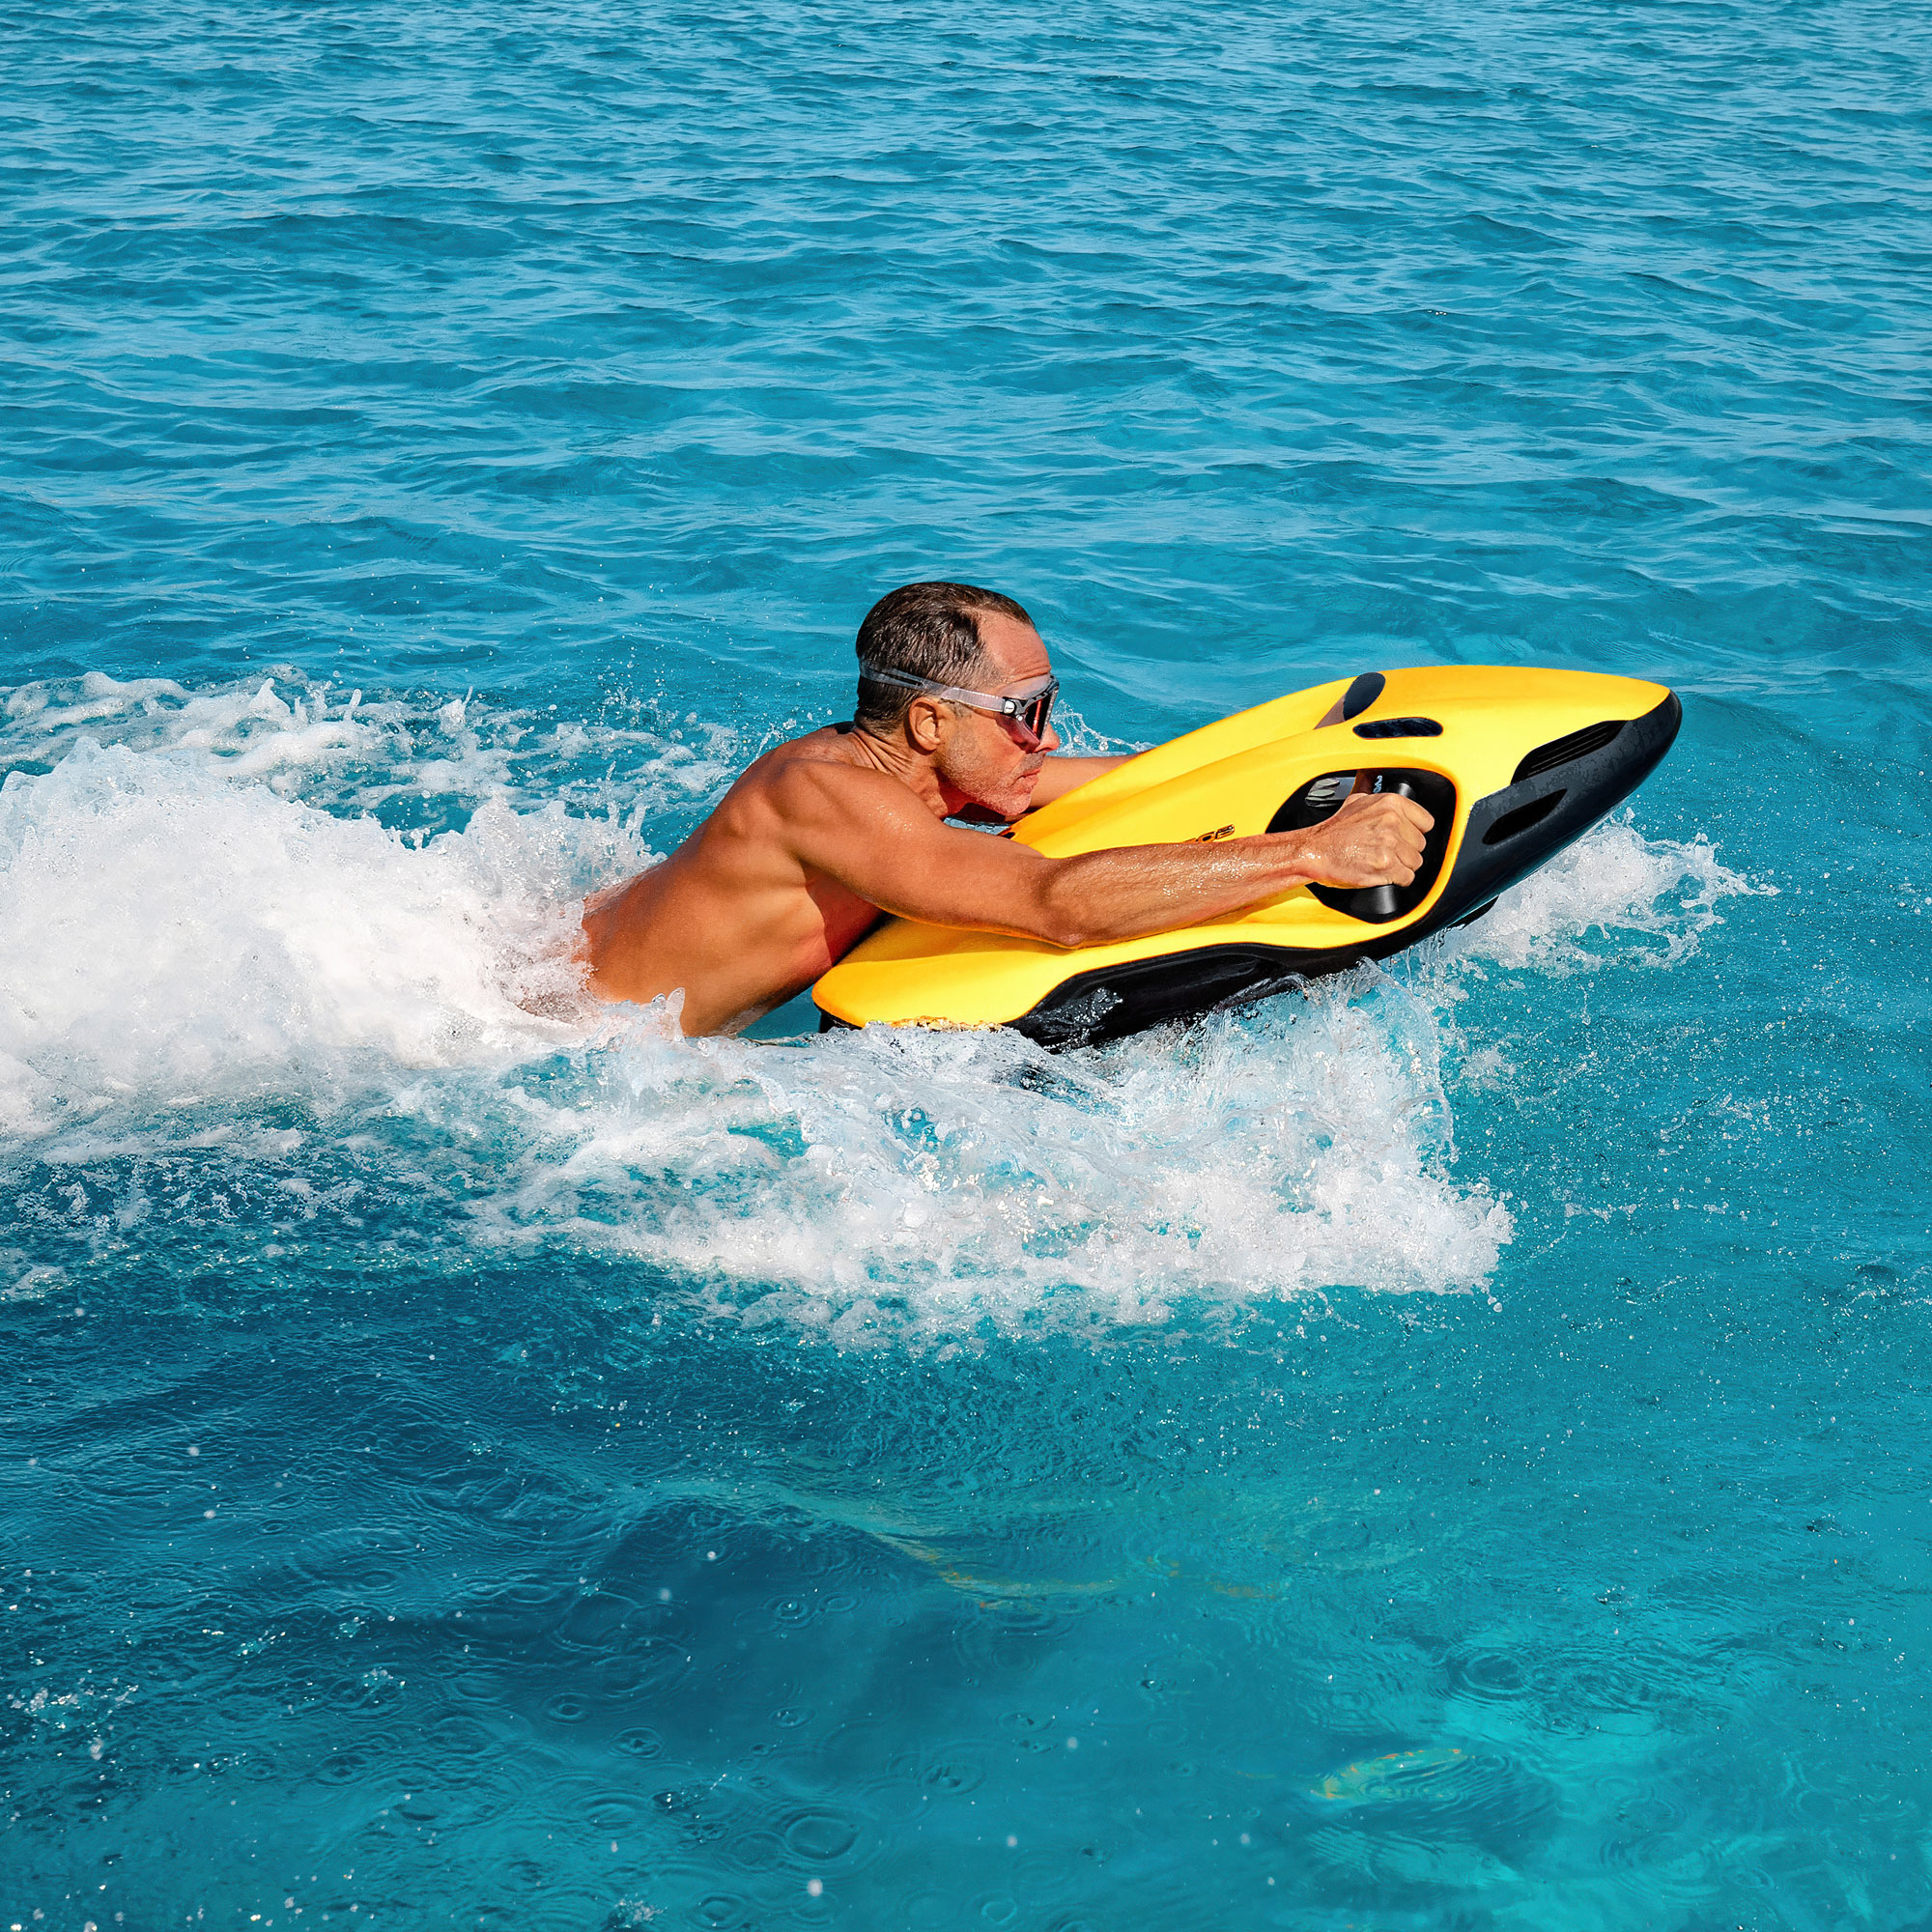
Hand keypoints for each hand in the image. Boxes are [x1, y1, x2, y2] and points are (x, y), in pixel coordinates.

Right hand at [1292, 790, 1432, 887]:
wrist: (1315, 852)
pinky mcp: (1385, 865)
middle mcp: (1392, 821)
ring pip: (1415, 862)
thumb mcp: (1355, 801)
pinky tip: (1383, 873)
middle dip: (1406, 851)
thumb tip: (1373, 775)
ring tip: (1383, 862)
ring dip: (1402, 866)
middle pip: (1421, 844)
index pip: (1426, 822)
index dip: (1414, 832)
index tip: (1405, 837)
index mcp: (1391, 803)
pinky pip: (1407, 877)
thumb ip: (1374, 793)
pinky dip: (1397, 879)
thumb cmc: (1333, 831)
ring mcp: (1390, 844)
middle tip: (1387, 851)